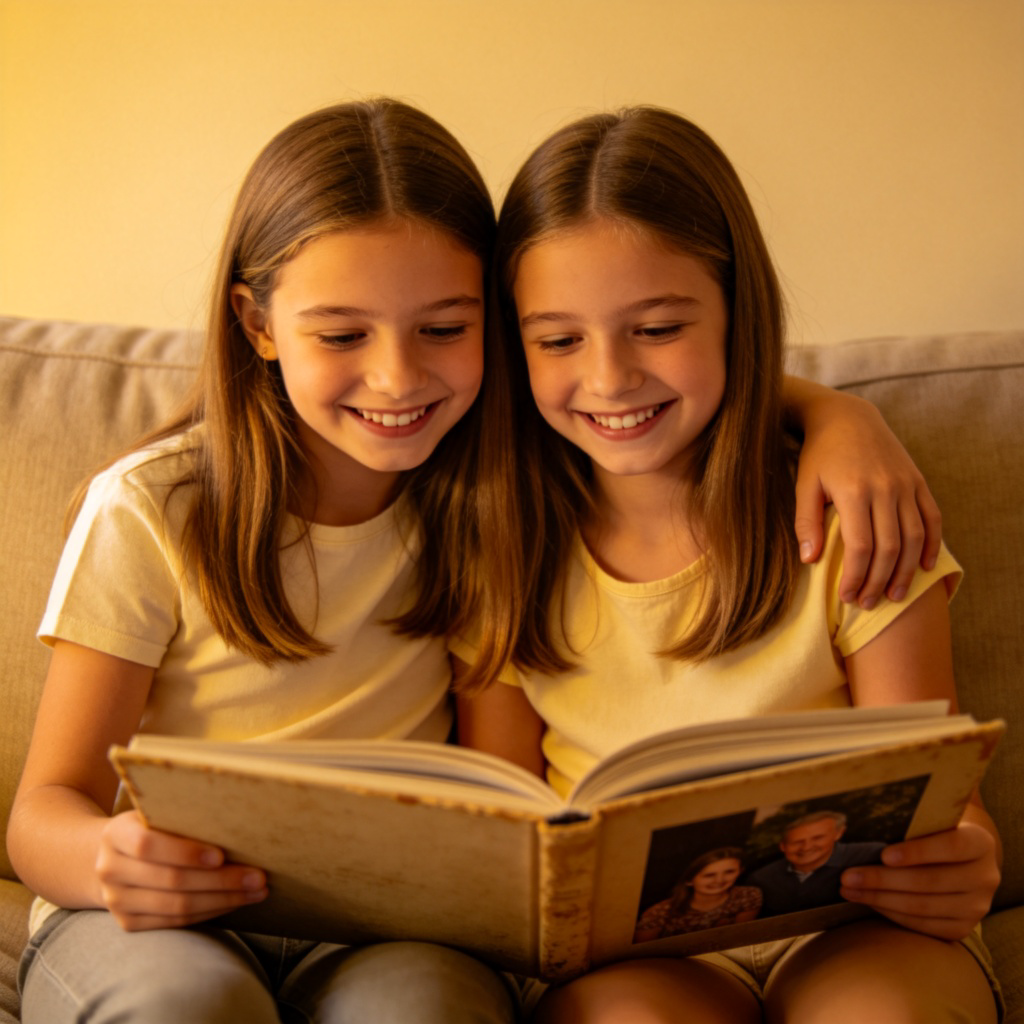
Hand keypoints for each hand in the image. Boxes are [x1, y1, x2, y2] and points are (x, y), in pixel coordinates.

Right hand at [95, 810, 267, 930]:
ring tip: (256, 891)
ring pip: (177, 906)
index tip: (222, 855)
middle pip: (172, 880)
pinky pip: (175, 922)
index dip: (186, 852)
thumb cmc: (151, 826)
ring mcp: (116, 900)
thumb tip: (241, 820)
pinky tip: (234, 902)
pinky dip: (210, 912)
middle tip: (258, 876)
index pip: (148, 845)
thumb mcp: (157, 812)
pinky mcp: (128, 923)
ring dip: (223, 900)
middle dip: (221, 880)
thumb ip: (183, 815)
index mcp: (116, 833)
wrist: (113, 856)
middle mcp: (110, 869)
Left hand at [794, 394, 941, 607]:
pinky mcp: (918, 481)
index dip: (856, 577)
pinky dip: (931, 544)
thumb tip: (809, 560)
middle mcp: (885, 488)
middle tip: (869, 603)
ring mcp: (905, 484)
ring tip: (895, 595)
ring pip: (914, 537)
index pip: (860, 547)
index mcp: (854, 492)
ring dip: (906, 571)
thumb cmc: (819, 455)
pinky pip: (932, 518)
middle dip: (879, 581)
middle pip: (889, 548)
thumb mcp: (804, 484)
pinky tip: (925, 567)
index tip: (846, 597)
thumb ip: (806, 521)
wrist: (847, 417)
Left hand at [839, 821, 999, 939]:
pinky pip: (924, 925)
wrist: (960, 860)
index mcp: (980, 843)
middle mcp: (985, 877)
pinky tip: (868, 902)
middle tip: (847, 875)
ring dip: (880, 899)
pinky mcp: (963, 928)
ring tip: (848, 889)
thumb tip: (855, 826)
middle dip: (883, 879)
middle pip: (931, 881)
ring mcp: (976, 907)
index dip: (918, 852)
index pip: (951, 846)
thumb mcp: (930, 822)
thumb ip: (908, 823)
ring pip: (923, 906)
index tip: (883, 855)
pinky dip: (892, 914)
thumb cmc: (933, 832)